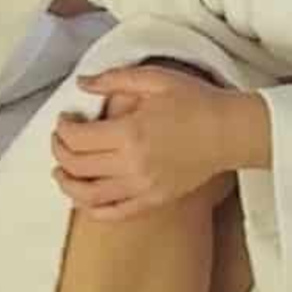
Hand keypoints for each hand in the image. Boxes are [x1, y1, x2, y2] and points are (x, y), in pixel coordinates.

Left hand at [51, 65, 249, 221]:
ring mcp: (142, 187)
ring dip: (67, 184)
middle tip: (60, 140)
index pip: (77, 139)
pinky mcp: (153, 200)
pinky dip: (92, 209)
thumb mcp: (154, 79)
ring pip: (88, 196)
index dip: (62, 129)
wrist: (230, 132)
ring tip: (61, 171)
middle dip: (60, 152)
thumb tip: (82, 83)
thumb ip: (114, 79)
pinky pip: (114, 212)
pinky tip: (83, 198)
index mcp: (129, 132)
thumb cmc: (196, 102)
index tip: (65, 120)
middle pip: (77, 166)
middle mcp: (132, 164)